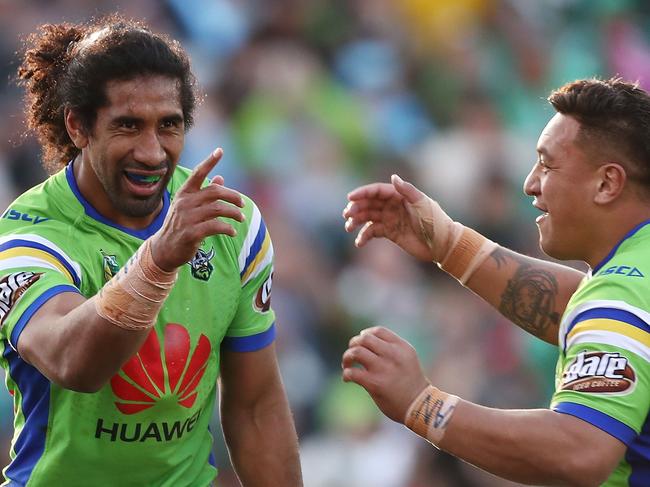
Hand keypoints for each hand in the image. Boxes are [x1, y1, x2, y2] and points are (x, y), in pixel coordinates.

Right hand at [151, 148, 244, 270]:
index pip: (198, 174)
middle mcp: (185, 203)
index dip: (209, 161)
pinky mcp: (191, 233)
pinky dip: (227, 228)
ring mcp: (187, 218)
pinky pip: (216, 226)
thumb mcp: (189, 207)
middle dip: (233, 196)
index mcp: (184, 194)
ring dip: (234, 214)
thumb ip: (204, 193)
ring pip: (218, 209)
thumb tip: (220, 178)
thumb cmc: (180, 225)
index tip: (220, 151)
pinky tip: (232, 231)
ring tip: (241, 218)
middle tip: (242, 204)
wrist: (164, 249)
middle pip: (215, 192)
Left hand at [342, 326, 429, 423]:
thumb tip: (364, 340)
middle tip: (352, 355)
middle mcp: (393, 355)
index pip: (378, 331)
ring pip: (356, 352)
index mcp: (402, 347)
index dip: (365, 334)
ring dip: (347, 357)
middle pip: (364, 338)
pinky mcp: (375, 384)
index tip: (362, 343)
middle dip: (353, 344)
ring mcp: (383, 369)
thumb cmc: (410, 383)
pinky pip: (352, 372)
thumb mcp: (407, 358)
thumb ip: (391, 348)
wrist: (420, 406)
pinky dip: (346, 374)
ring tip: (346, 365)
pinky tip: (347, 379)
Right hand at [343, 175, 453, 262]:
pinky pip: (372, 233)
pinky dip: (364, 237)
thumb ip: (407, 190)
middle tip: (347, 215)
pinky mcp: (390, 233)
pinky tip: (359, 243)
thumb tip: (393, 177)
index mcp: (399, 195)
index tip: (350, 198)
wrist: (442, 244)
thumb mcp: (422, 204)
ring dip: (356, 221)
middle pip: (369, 204)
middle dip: (356, 208)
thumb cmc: (435, 221)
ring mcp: (390, 219)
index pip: (376, 191)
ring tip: (349, 228)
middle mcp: (392, 206)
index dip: (362, 193)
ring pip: (368, 217)